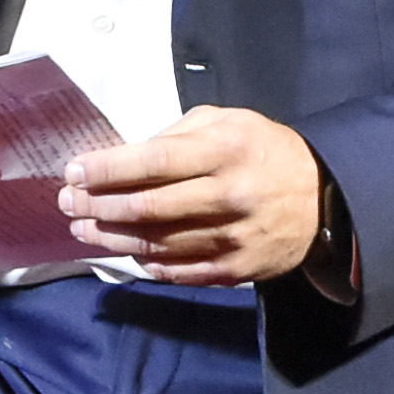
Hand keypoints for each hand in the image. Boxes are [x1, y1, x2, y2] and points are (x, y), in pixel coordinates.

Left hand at [59, 109, 326, 283]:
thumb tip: (123, 160)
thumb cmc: (265, 152)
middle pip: (147, 207)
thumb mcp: (228, 122)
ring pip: (157, 243)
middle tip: (68, 203)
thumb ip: (176, 136)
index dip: (107, 169)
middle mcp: (228, 195)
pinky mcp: (236, 269)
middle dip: (98, 206)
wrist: (324, 199)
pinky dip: (146, 263)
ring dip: (112, 238)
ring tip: (84, 229)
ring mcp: (232, 238)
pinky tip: (125, 252)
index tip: (74, 171)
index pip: (152, 161)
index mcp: (225, 150)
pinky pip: (178, 271)